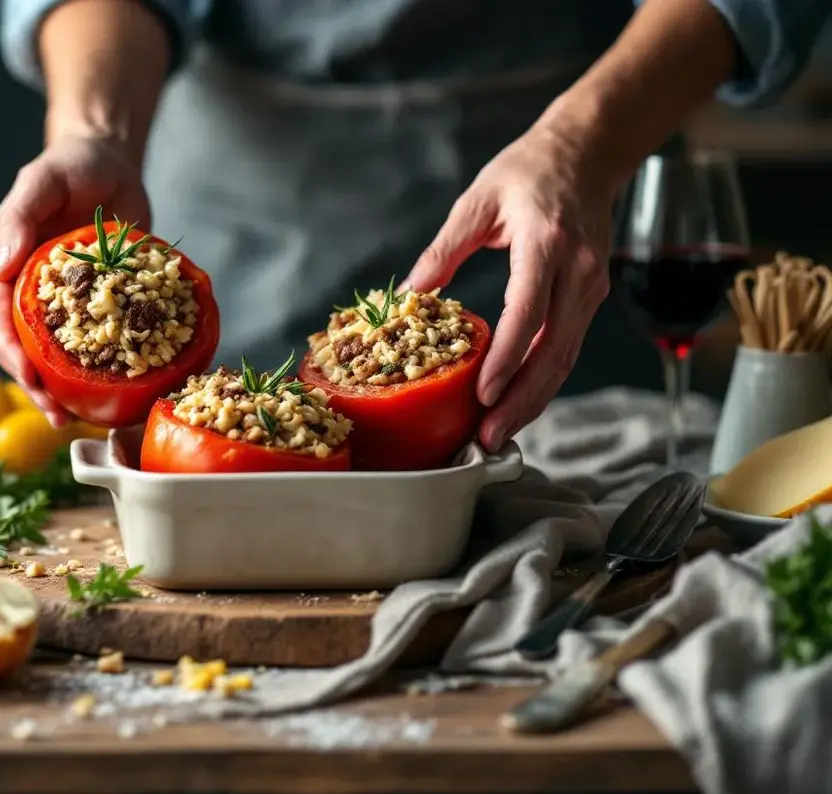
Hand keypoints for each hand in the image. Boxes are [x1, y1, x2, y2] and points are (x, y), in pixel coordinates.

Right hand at [0, 135, 149, 426]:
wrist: (113, 164)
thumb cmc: (71, 167)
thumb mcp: (42, 180)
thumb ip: (18, 218)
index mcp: (10, 269)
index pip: (0, 320)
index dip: (10, 354)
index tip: (29, 378)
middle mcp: (34, 293)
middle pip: (24, 350)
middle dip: (35, 387)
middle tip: (57, 416)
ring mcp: (68, 303)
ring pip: (57, 356)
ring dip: (63, 390)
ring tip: (78, 420)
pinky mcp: (103, 306)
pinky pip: (99, 342)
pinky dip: (102, 369)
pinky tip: (116, 395)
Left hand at [403, 122, 615, 451]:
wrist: (588, 151)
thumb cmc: (529, 171)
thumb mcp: (477, 200)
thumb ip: (443, 249)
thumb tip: (409, 295)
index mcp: (547, 244)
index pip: (529, 312)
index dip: (507, 358)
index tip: (482, 394)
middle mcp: (578, 271)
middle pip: (554, 350)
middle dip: (521, 400)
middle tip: (488, 436)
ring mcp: (591, 287)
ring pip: (565, 358)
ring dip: (534, 400)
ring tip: (500, 433)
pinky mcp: (590, 297)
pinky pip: (567, 347)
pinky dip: (543, 380)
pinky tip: (517, 403)